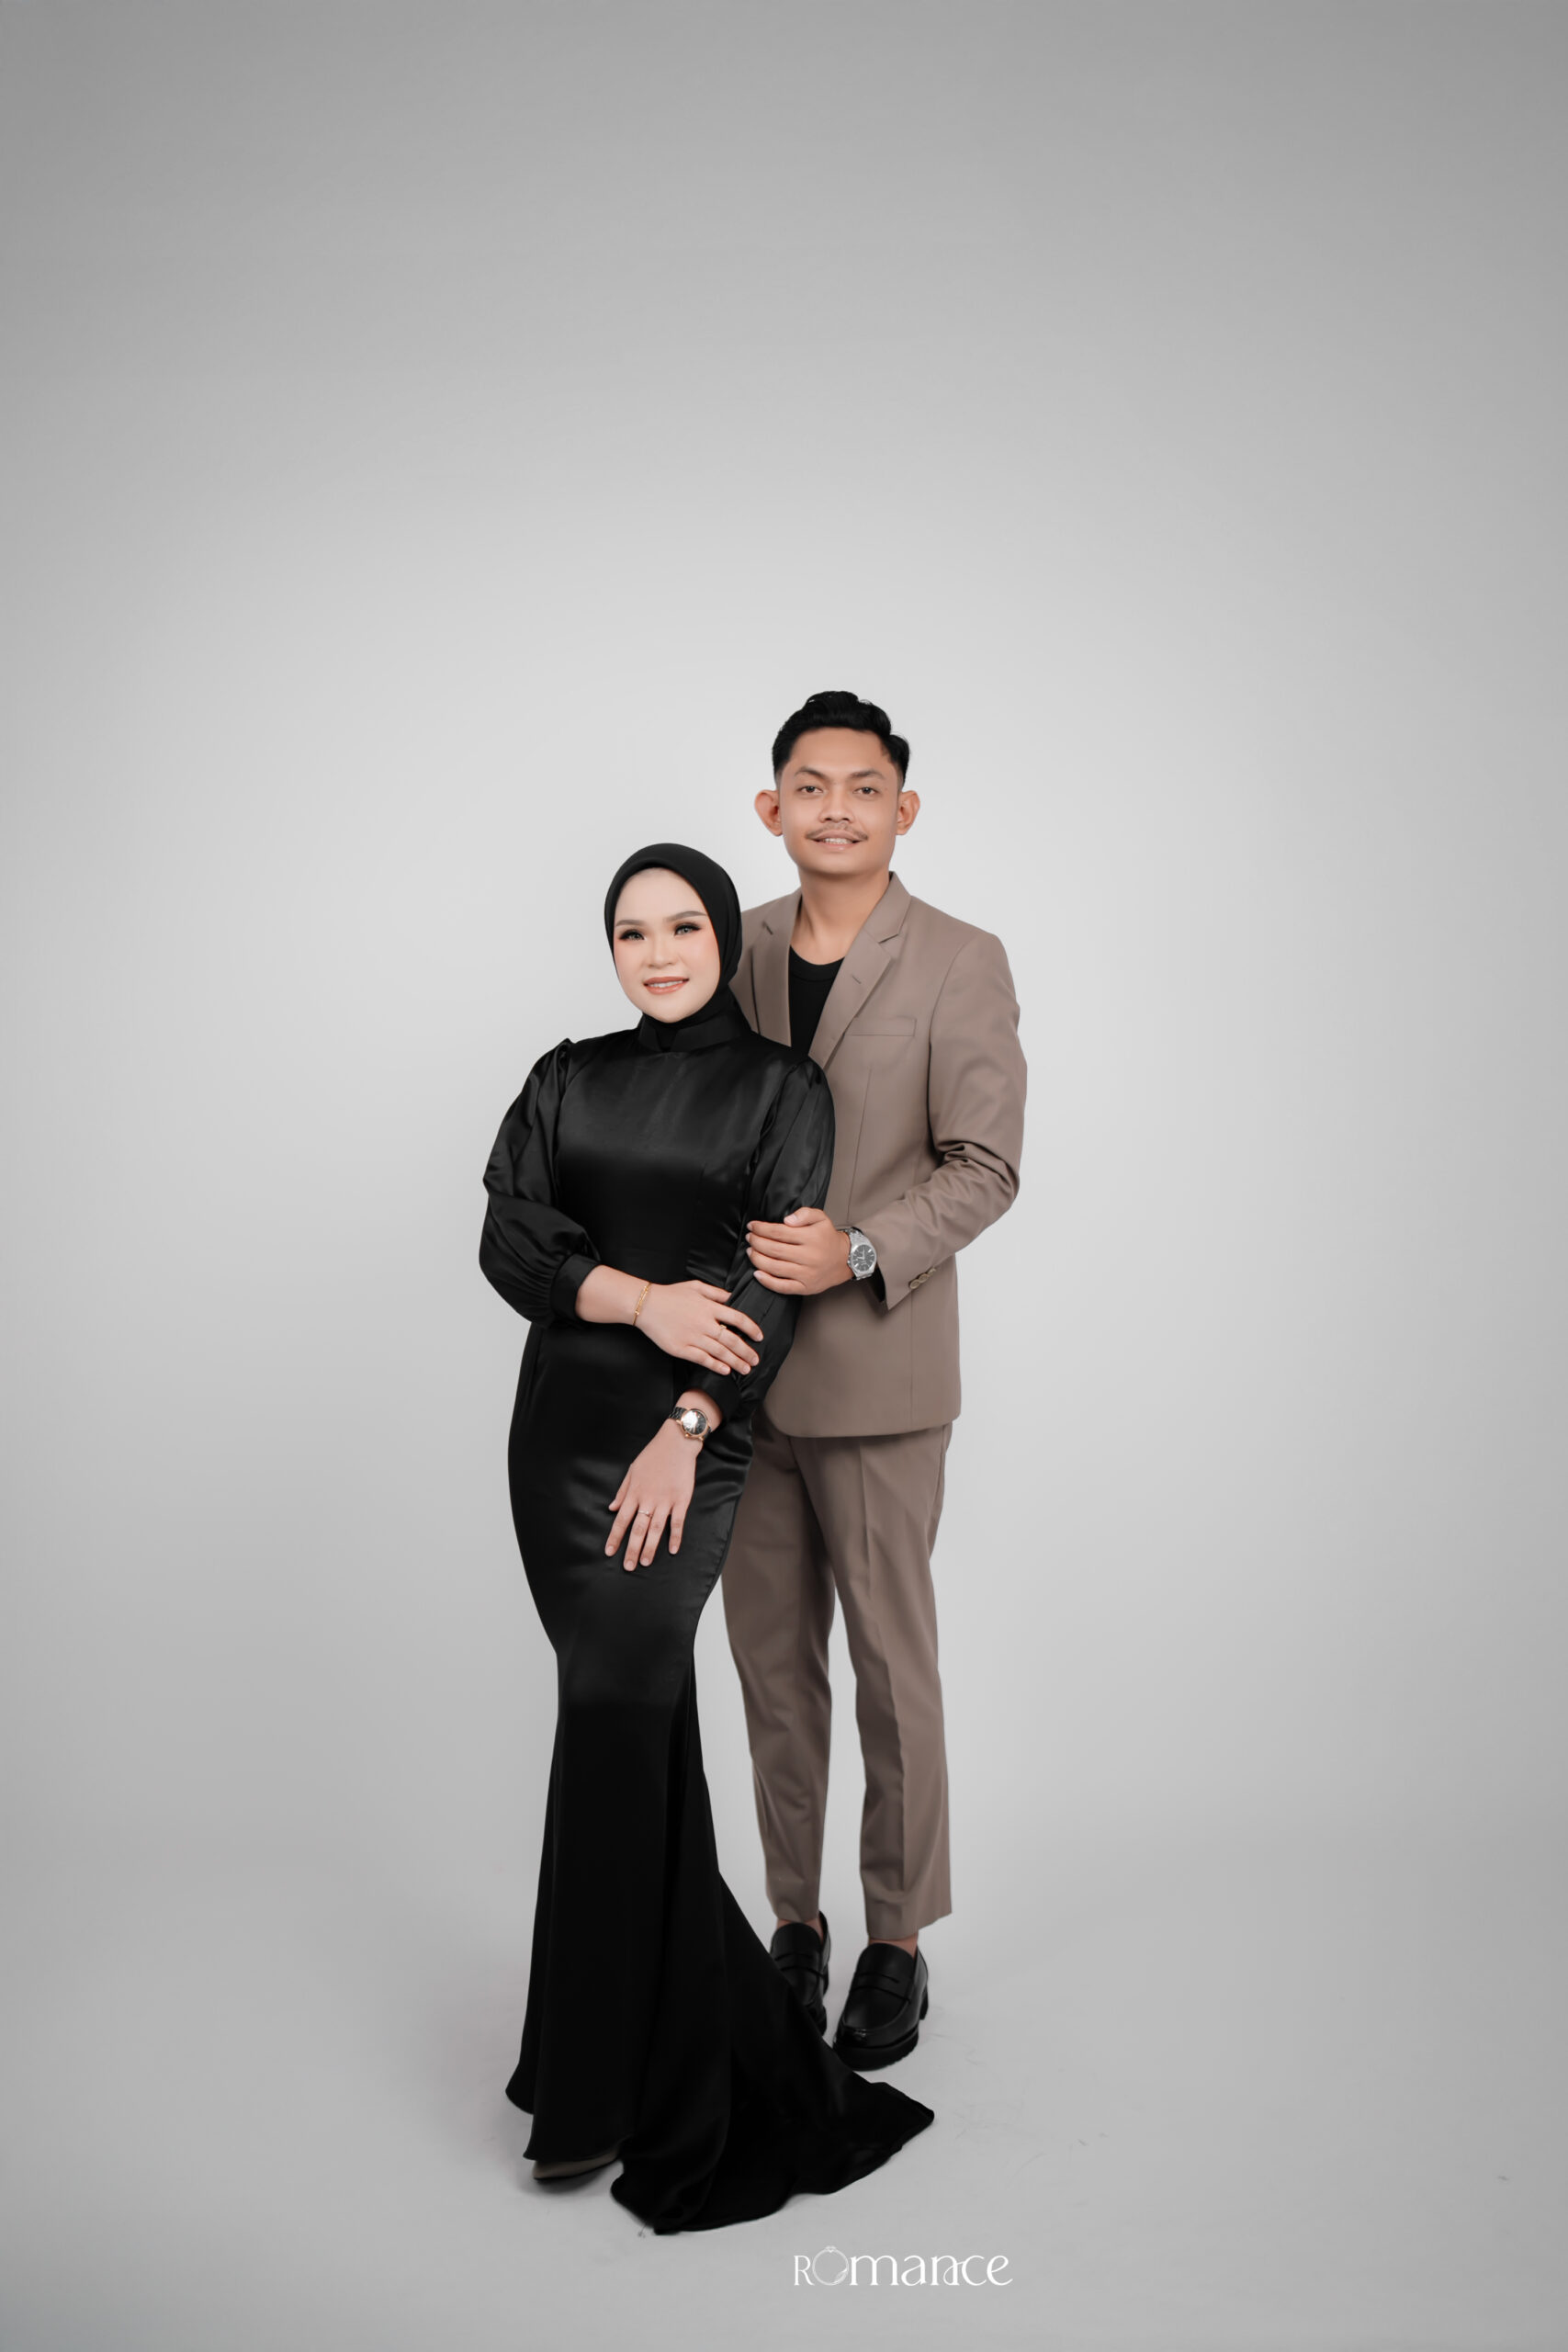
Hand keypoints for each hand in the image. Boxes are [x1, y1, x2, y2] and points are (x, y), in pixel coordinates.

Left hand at [606, 1420, 699, 1568]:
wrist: (676, 1443)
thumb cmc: (653, 1455)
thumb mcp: (632, 1470)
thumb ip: (622, 1491)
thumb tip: (612, 1508)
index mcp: (634, 1493)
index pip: (621, 1520)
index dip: (615, 1537)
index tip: (609, 1552)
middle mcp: (648, 1499)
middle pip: (638, 1529)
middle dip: (632, 1549)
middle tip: (628, 1567)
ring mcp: (666, 1501)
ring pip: (656, 1529)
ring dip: (650, 1547)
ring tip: (646, 1562)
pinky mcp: (681, 1500)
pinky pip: (678, 1522)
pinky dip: (675, 1537)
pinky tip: (673, 1550)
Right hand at [635, 1279, 763, 1378]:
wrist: (646, 1305)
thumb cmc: (670, 1294)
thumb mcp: (696, 1286)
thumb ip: (716, 1293)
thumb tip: (732, 1297)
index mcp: (709, 1307)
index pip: (738, 1318)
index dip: (751, 1328)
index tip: (759, 1336)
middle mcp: (704, 1323)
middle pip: (732, 1339)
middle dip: (746, 1351)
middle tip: (756, 1360)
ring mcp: (692, 1337)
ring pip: (720, 1352)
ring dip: (735, 1361)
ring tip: (746, 1369)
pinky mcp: (681, 1348)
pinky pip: (702, 1359)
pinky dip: (715, 1365)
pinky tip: (725, 1370)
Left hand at [745, 1206, 852, 1294]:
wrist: (844, 1260)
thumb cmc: (827, 1238)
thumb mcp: (821, 1218)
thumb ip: (804, 1213)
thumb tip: (786, 1220)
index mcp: (811, 1238)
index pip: (779, 1232)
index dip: (762, 1229)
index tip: (753, 1226)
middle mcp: (808, 1256)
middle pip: (774, 1249)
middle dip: (757, 1242)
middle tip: (750, 1238)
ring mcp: (806, 1274)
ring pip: (775, 1267)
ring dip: (757, 1259)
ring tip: (750, 1252)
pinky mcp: (805, 1287)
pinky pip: (782, 1286)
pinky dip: (767, 1281)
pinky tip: (757, 1273)